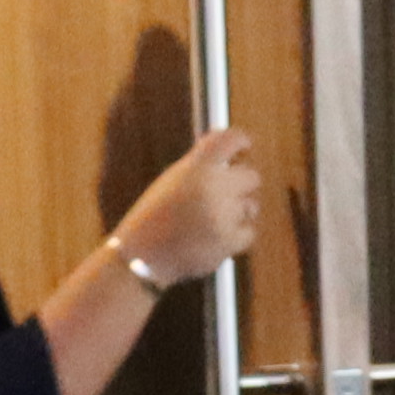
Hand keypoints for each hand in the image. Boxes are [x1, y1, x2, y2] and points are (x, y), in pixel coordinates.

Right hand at [104, 126, 262, 292]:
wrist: (142, 255)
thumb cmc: (158, 214)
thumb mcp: (174, 179)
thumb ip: (202, 165)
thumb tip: (233, 154)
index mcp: (196, 167)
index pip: (231, 140)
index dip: (242, 142)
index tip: (244, 148)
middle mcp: (211, 186)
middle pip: (252, 177)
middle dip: (240, 185)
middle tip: (225, 193)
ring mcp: (222, 215)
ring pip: (251, 206)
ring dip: (237, 211)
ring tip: (211, 219)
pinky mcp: (228, 241)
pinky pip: (248, 232)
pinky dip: (236, 236)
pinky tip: (215, 236)